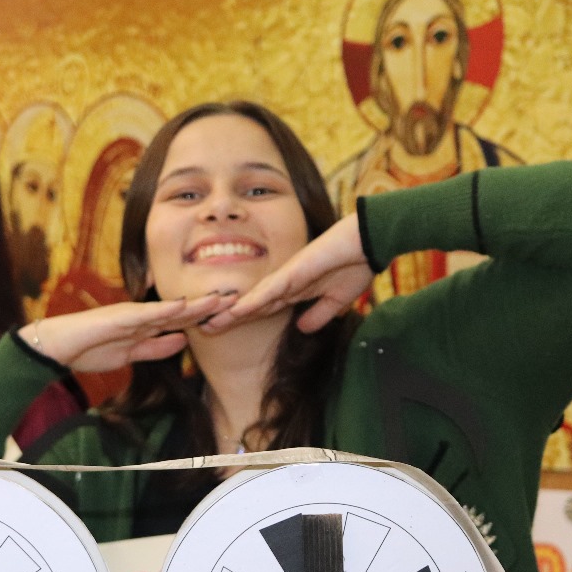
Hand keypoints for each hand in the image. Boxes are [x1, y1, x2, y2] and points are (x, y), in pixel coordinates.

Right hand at [24, 293, 235, 372]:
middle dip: (210, 305)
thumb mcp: (131, 355)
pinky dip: (165, 310)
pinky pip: (147, 314)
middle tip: (239, 298)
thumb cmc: (90, 349)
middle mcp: (144, 315)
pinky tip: (183, 305)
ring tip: (221, 297)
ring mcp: (133, 314)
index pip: (183, 320)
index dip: (207, 315)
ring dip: (196, 303)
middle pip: (183, 310)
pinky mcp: (120, 317)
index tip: (231, 312)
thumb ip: (156, 348)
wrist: (58, 347)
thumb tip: (182, 342)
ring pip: (171, 308)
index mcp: (147, 324)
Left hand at [201, 213, 371, 333]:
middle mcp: (285, 283)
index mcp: (294, 290)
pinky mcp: (295, 271)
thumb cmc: (356, 265)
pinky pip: (271, 289)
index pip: (261, 309)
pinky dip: (253, 300)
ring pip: (253, 298)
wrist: (369, 243)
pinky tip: (236, 310)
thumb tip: (302, 328)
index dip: (242, 320)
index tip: (221, 329)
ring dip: (231, 312)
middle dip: (227, 317)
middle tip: (201, 328)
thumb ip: (318, 314)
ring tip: (208, 323)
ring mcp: (288, 276)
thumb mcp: (336, 301)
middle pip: (250, 304)